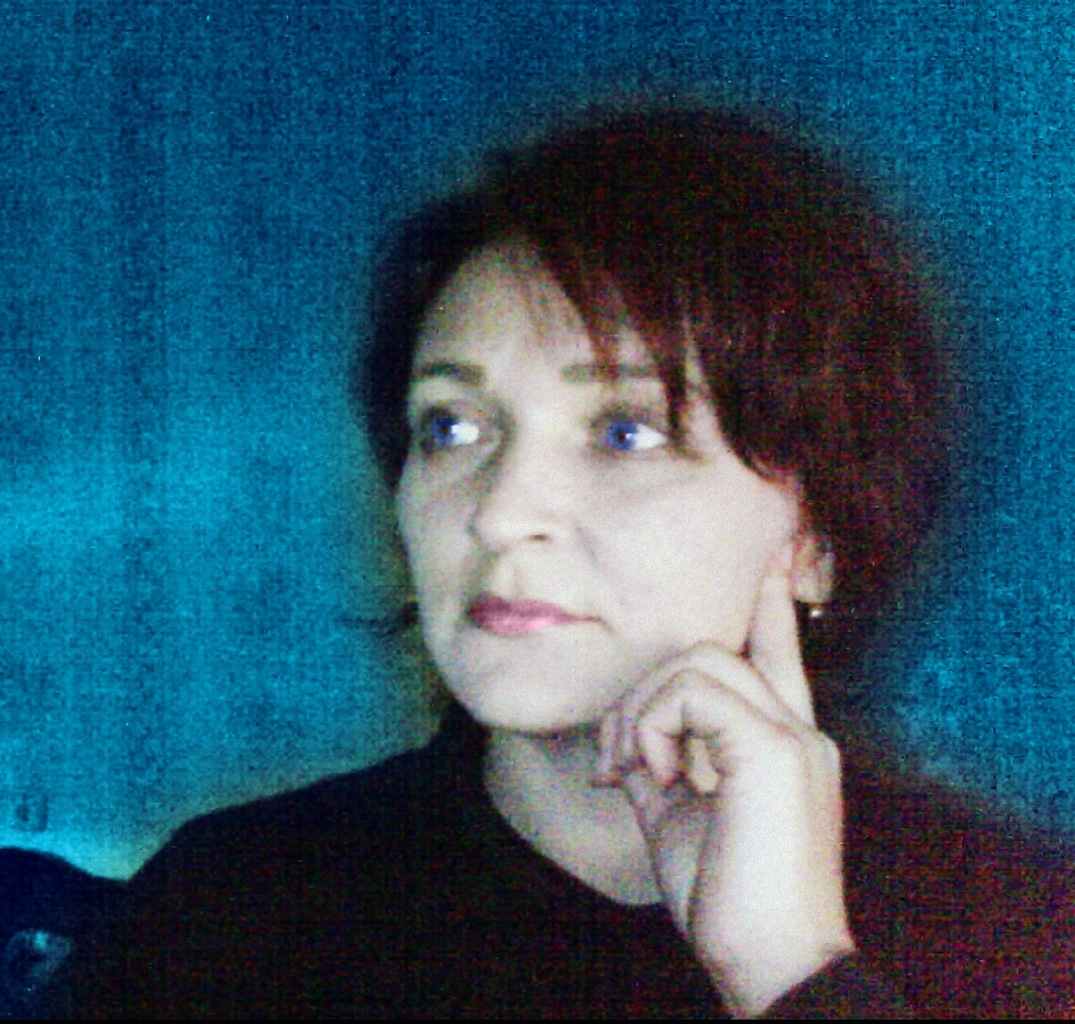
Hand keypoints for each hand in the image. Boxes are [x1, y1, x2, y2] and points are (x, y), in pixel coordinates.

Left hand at [595, 548, 853, 1017]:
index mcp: (784, 742)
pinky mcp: (773, 747)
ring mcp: (791, 734)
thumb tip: (629, 736)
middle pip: (711, 649)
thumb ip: (665, 761)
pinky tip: (655, 775)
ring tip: (635, 773)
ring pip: (697, 657)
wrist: (771, 964)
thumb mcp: (681, 816)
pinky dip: (654, 726)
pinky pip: (690, 689)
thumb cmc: (728, 897)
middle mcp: (798, 727)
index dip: (768, 605)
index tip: (765, 563)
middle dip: (645, 692)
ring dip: (643, 712)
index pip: (777, 652)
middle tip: (617, 761)